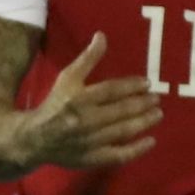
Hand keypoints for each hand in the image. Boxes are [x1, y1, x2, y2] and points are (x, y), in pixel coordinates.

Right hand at [23, 33, 161, 170]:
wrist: (36, 138)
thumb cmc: (56, 103)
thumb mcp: (68, 77)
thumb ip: (87, 59)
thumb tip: (102, 36)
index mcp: (79, 99)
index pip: (110, 90)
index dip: (131, 86)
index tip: (147, 83)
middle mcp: (86, 120)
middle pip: (120, 111)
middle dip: (141, 104)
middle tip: (157, 99)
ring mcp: (90, 142)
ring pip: (122, 131)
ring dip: (143, 122)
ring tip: (158, 114)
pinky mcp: (92, 159)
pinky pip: (118, 155)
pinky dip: (136, 150)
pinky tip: (151, 141)